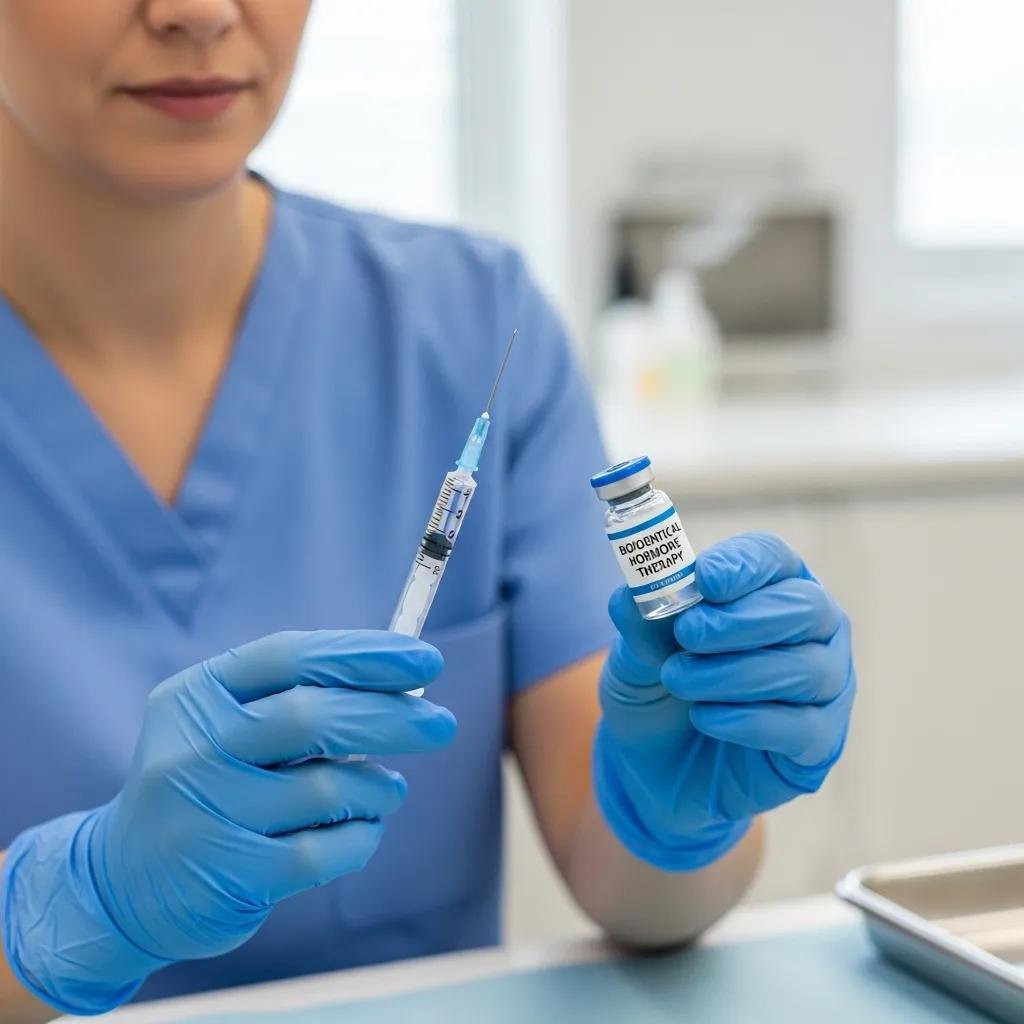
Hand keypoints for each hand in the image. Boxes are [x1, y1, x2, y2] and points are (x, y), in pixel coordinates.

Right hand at [1, 631, 455, 1013]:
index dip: (364, 654)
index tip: (425, 658)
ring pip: (329, 788)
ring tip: (386, 790)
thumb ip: (302, 696)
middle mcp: (193, 747)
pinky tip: (362, 829)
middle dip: (392, 716)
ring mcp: (206, 812)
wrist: (125, 879)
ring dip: (378, 788)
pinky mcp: (227, 873)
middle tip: (440, 723)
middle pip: (314, 716)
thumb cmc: (211, 781)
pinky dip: (362, 837)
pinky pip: (325, 850)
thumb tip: (406, 681)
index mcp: (199, 694)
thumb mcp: (230, 723)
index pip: (292, 656)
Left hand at [595, 532, 854, 870]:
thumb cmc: (656, 689)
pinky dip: (749, 721)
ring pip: (805, 668)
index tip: (703, 580)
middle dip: (741, 619)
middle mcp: (812, 628)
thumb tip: (630, 595)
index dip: (741, 566)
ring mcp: (825, 685)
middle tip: (687, 634)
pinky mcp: (820, 742)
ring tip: (677, 680)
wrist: (654, 766)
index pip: (771, 558)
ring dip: (733, 673)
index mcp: (769, 586)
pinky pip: (802, 727)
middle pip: (804, 607)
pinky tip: (705, 718)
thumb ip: (639, 624)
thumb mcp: (633, 655)